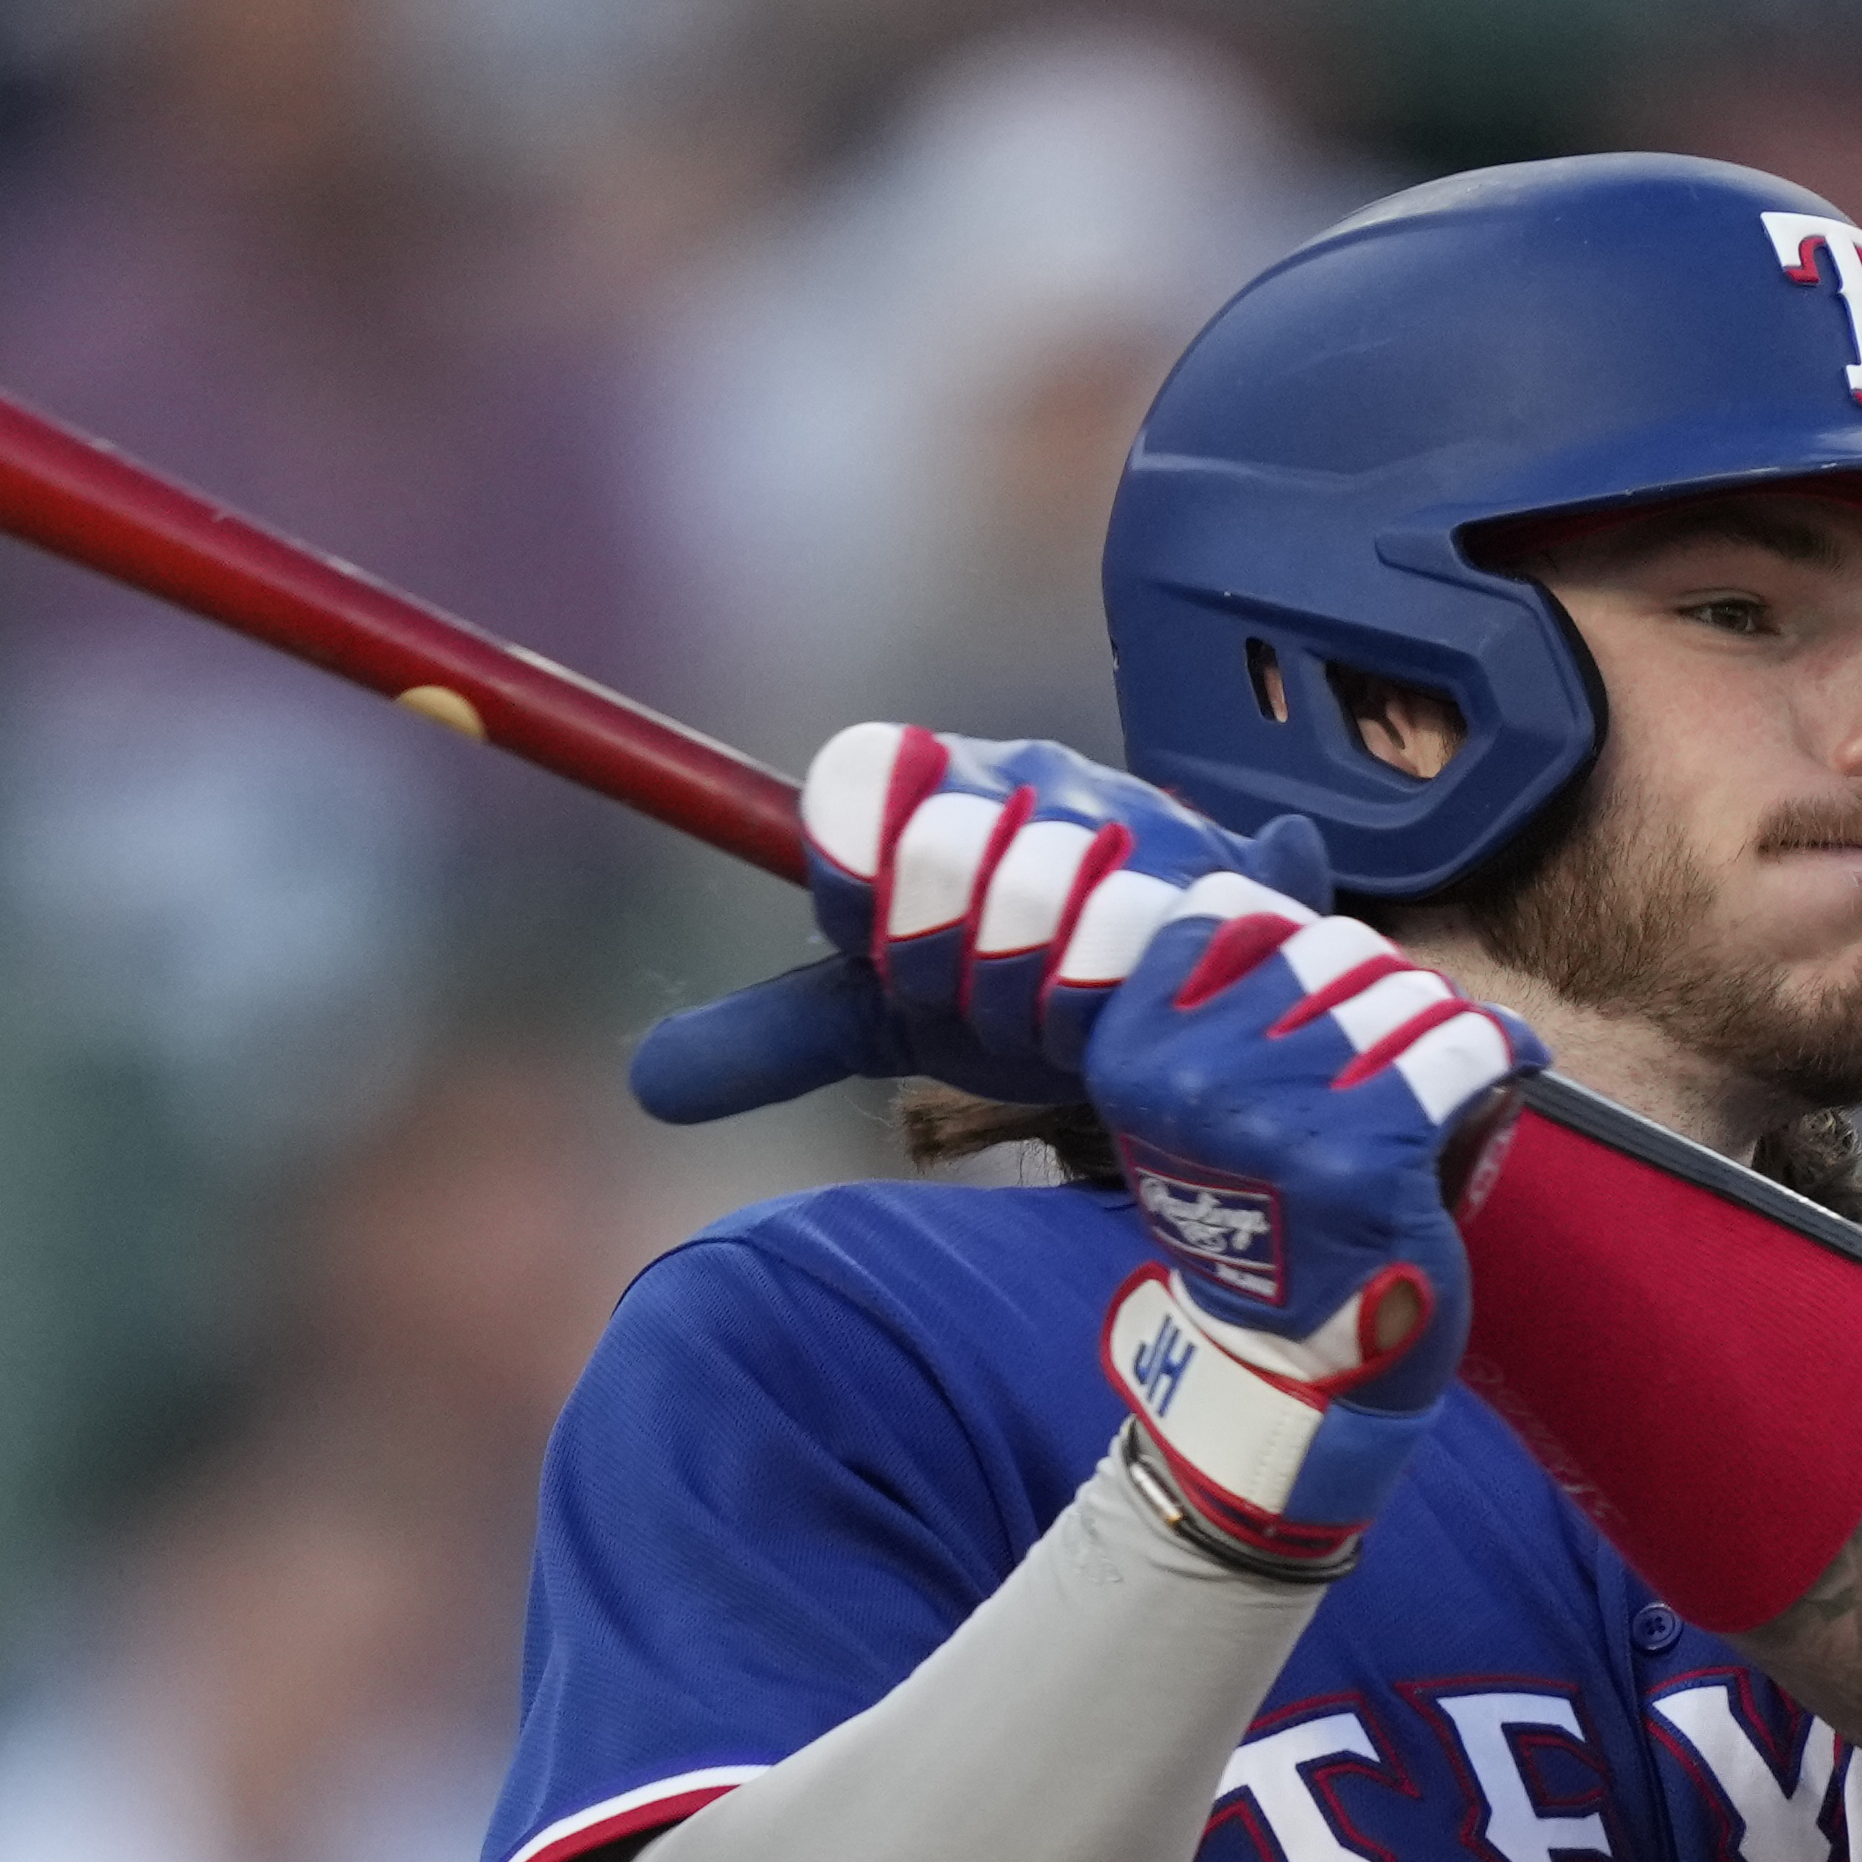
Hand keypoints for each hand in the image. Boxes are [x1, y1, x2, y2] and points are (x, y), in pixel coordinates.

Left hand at [631, 726, 1328, 1124]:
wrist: (1192, 1006)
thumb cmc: (1026, 988)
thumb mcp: (897, 1012)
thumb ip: (778, 1034)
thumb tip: (645, 1086)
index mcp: (938, 782)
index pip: (857, 780)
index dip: (854, 875)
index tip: (883, 945)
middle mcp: (1030, 775)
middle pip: (937, 853)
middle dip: (942, 960)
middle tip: (978, 995)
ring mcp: (1129, 818)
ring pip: (1032, 902)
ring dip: (1026, 996)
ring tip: (1054, 1010)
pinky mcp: (1216, 880)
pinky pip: (1128, 945)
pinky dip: (1101, 1009)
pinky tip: (1116, 1018)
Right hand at [1078, 875, 1540, 1572]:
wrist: (1297, 1365)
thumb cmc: (1262, 1215)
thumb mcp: (1212, 1087)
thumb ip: (1246, 964)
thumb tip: (1288, 831)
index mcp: (1134, 1048)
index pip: (1235, 907)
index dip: (1296, 940)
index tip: (1318, 998)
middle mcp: (1190, 1073)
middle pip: (1327, 943)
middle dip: (1378, 984)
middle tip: (1390, 1048)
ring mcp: (1277, 1111)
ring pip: (1401, 990)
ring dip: (1437, 1021)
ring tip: (1438, 1070)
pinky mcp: (1367, 1152)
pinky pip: (1460, 1046)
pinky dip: (1501, 1047)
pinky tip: (1512, 1064)